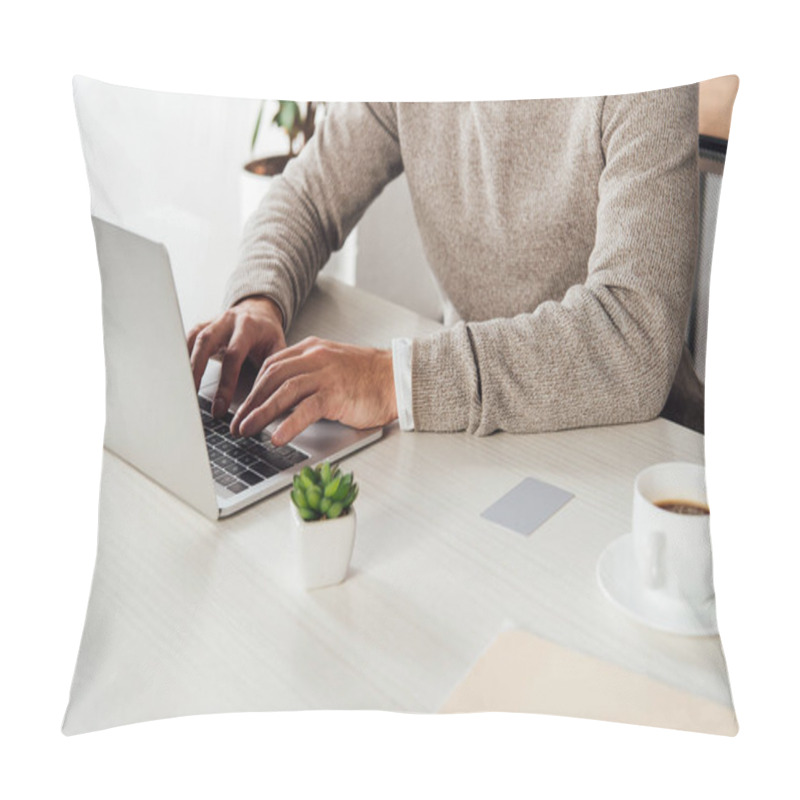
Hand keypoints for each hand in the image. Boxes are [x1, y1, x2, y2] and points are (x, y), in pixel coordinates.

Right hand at [187, 296, 285, 416]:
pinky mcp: (201, 326)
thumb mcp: (278, 347)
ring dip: (185, 365)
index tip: (220, 407)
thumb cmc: (268, 334)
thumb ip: (272, 369)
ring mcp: (212, 322)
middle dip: (196, 371)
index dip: (226, 383)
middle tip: (191, 397)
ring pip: (193, 340)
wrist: (258, 311)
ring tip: (181, 390)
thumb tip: (262, 400)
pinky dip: (181, 357)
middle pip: (206, 343)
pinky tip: (177, 374)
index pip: (234, 355)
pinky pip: (187, 340)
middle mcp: (227, 321)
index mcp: (248, 327)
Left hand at [230, 337, 397, 444]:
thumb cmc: (369, 377)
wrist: (398, 377)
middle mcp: (315, 358)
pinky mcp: (336, 393)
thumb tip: (285, 399)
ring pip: (282, 392)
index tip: (244, 405)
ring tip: (247, 430)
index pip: (272, 365)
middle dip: (250, 402)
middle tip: (237, 422)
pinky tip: (277, 437)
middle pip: (271, 377)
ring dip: (261, 413)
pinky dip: (287, 425)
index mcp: (312, 350)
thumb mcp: (333, 367)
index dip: (254, 387)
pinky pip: (305, 409)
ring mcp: (325, 374)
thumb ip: (309, 375)